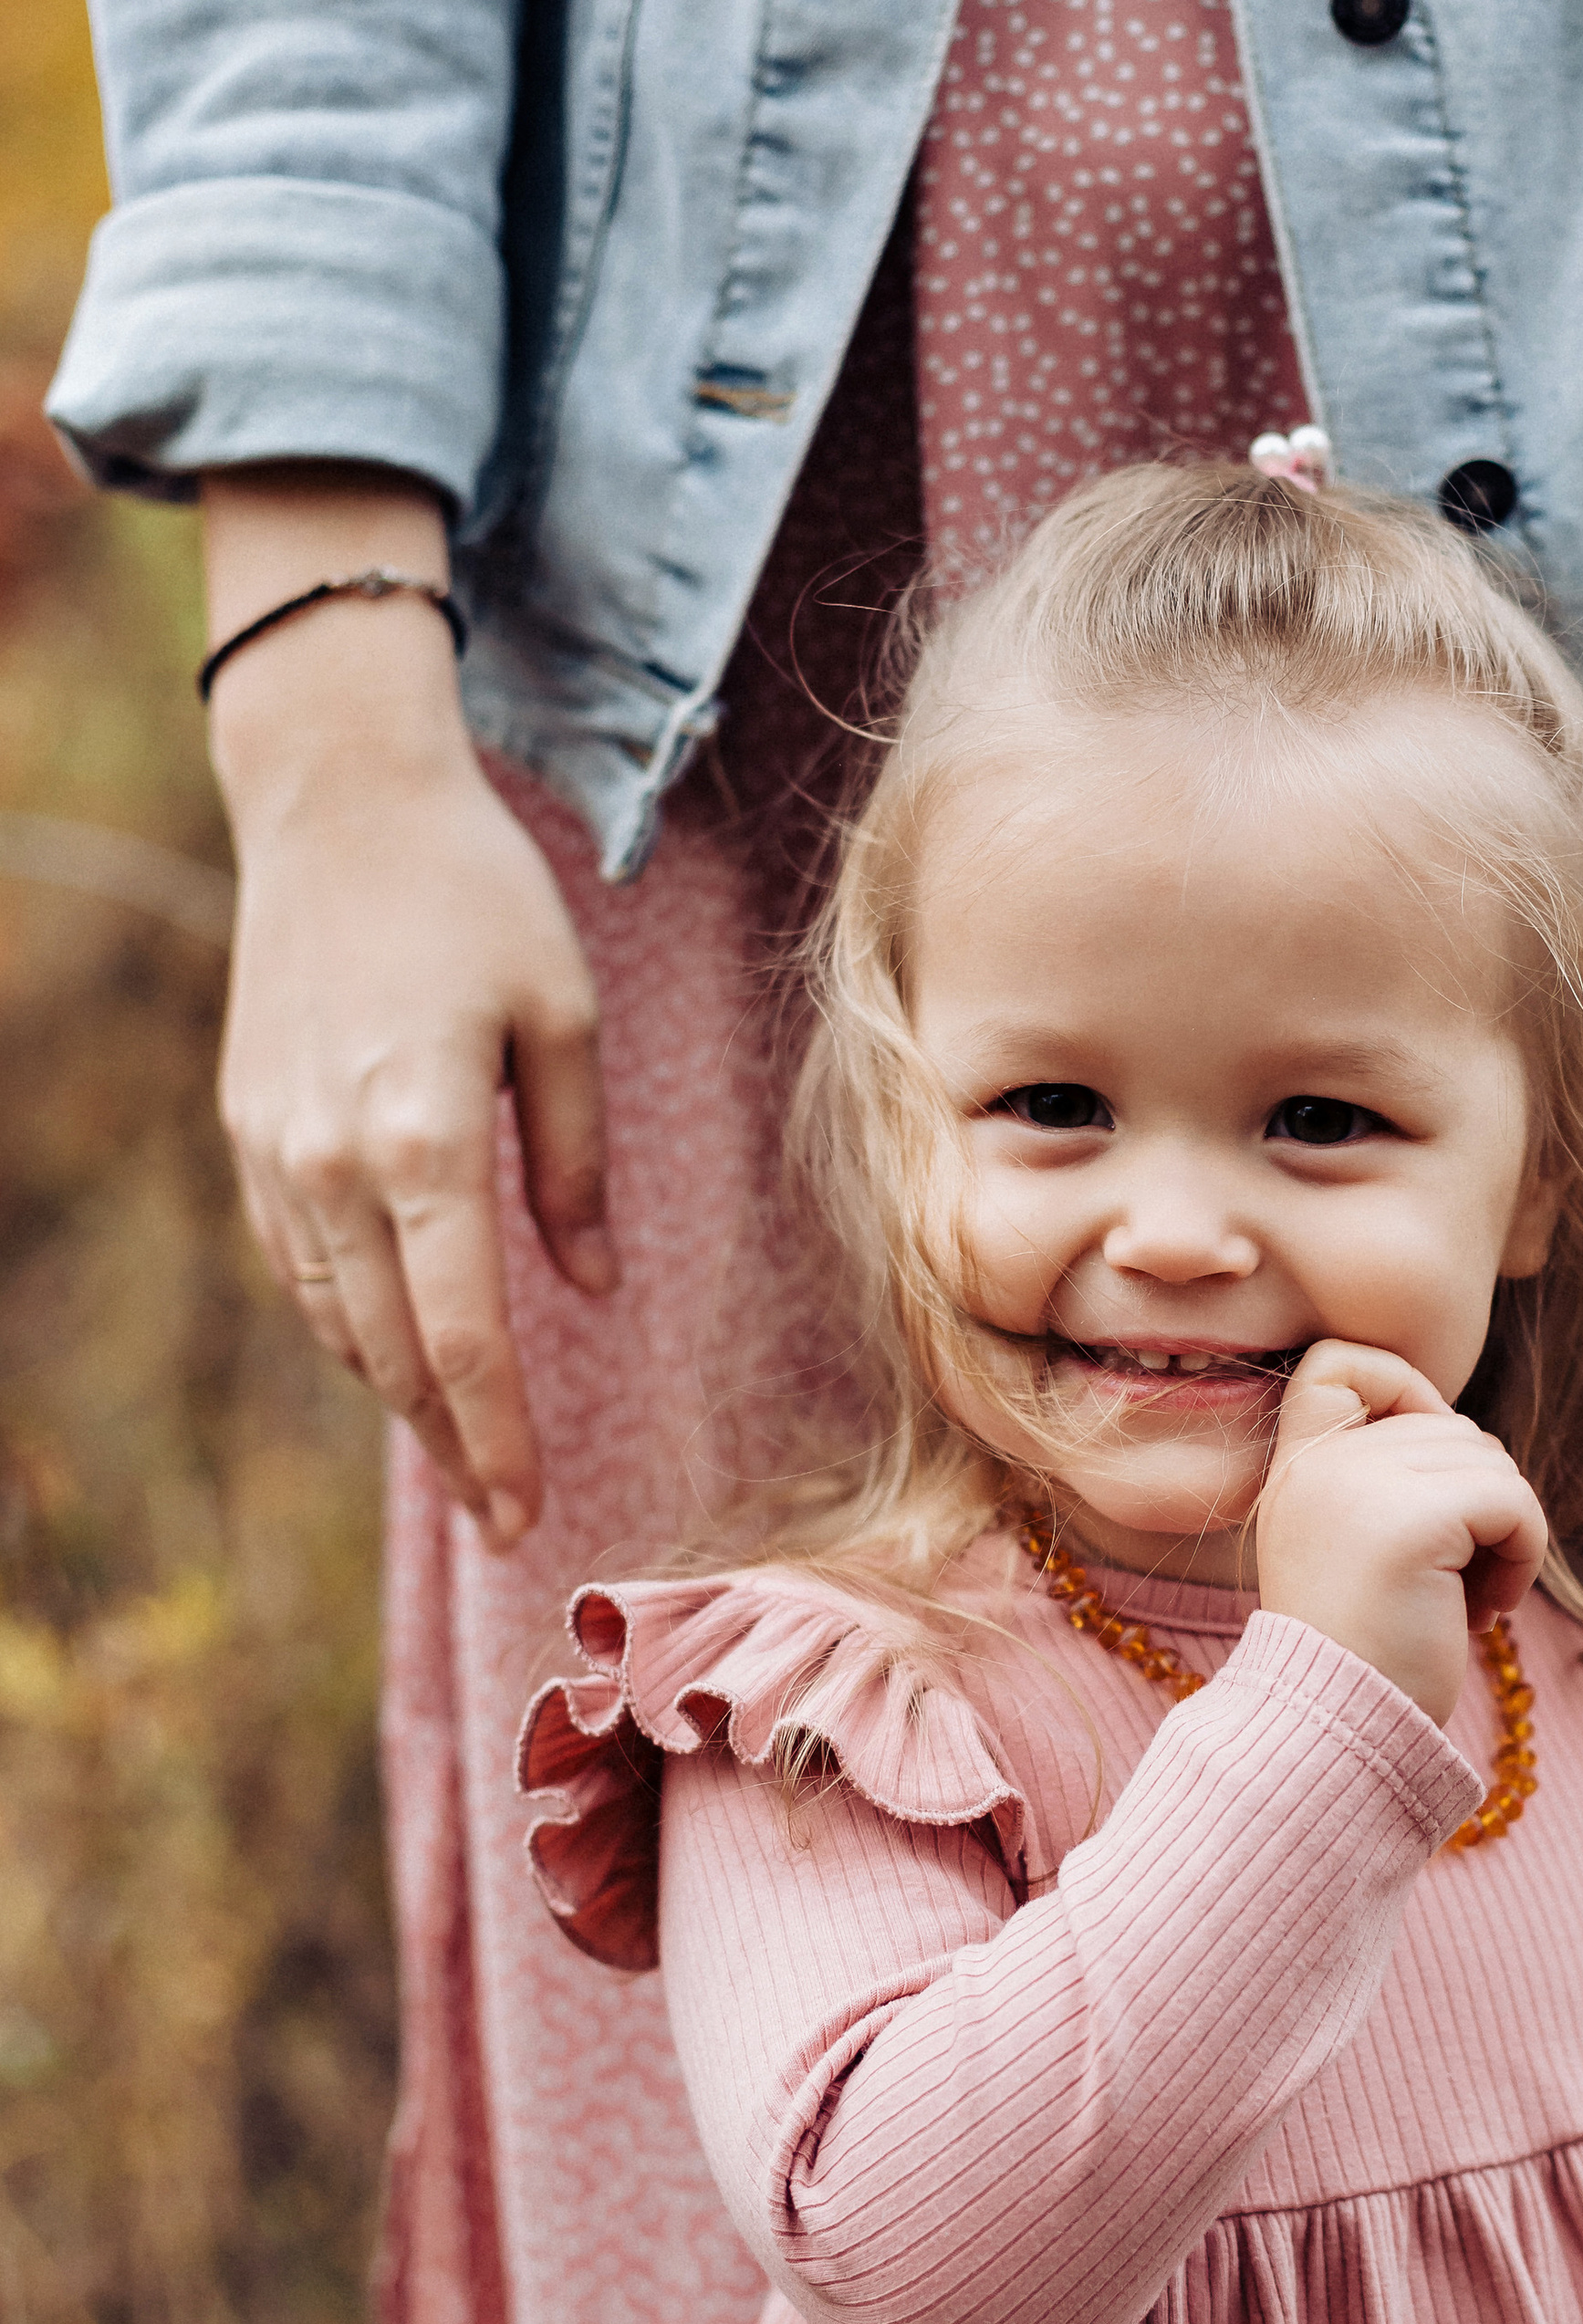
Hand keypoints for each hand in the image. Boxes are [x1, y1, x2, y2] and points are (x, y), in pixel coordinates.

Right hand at [204, 465, 614, 1546]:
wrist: (336, 804)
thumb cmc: (476, 899)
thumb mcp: (565, 1021)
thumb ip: (578, 1167)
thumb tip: (591, 1290)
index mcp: (428, 1140)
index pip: (464, 1338)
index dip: (497, 1439)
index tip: (529, 1515)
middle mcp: (334, 1163)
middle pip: (395, 1355)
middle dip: (453, 1449)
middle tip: (505, 1519)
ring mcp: (277, 1151)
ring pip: (340, 1321)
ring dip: (401, 1396)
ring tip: (465, 1454)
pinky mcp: (250, 1132)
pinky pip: (303, 1267)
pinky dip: (354, 1323)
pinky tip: (400, 1349)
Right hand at [1254, 1342, 1547, 1724]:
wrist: (1335, 1737)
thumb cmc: (1362, 1657)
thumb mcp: (1355, 1549)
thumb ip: (1387, 1482)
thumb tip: (1470, 1442)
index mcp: (1297, 1468)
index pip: (1339, 1361)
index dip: (1402, 1388)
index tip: (1423, 1474)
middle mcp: (1320, 1464)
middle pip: (1451, 1425)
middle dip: (1477, 1502)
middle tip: (1457, 1582)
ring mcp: (1361, 1483)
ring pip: (1491, 1462)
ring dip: (1506, 1534)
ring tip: (1470, 1600)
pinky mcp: (1415, 1519)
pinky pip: (1514, 1501)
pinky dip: (1525, 1553)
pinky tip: (1490, 1609)